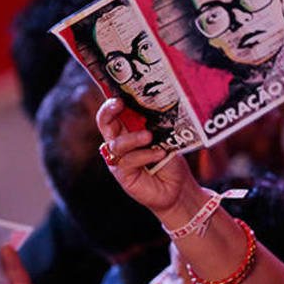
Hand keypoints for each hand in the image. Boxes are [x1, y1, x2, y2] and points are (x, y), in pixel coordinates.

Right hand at [95, 98, 201, 218]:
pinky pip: (127, 161)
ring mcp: (119, 160)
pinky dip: (144, 155)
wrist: (178, 187)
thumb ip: (154, 125)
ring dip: (133, 138)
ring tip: (150, 137)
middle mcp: (120, 143)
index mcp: (128, 130)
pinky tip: (159, 154)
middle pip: (105, 124)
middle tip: (120, 104)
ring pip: (117, 144)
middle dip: (109, 112)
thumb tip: (152, 106)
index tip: (120, 96)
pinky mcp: (123, 175)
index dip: (112, 103)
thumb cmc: (170, 161)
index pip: (114, 113)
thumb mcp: (164, 138)